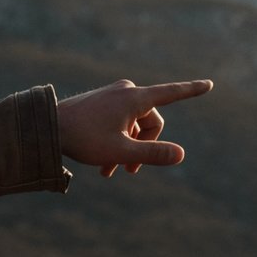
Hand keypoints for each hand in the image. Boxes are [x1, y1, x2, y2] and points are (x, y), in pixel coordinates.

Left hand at [56, 79, 213, 177]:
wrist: (47, 127)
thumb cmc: (83, 138)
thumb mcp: (120, 151)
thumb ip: (152, 154)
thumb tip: (181, 155)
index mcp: (135, 98)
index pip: (172, 93)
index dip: (192, 91)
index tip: (209, 84)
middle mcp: (127, 91)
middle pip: (151, 123)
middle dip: (143, 147)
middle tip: (129, 171)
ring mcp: (113, 96)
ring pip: (133, 126)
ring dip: (127, 149)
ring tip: (110, 171)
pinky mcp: (102, 102)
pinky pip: (119, 123)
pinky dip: (116, 141)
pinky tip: (103, 164)